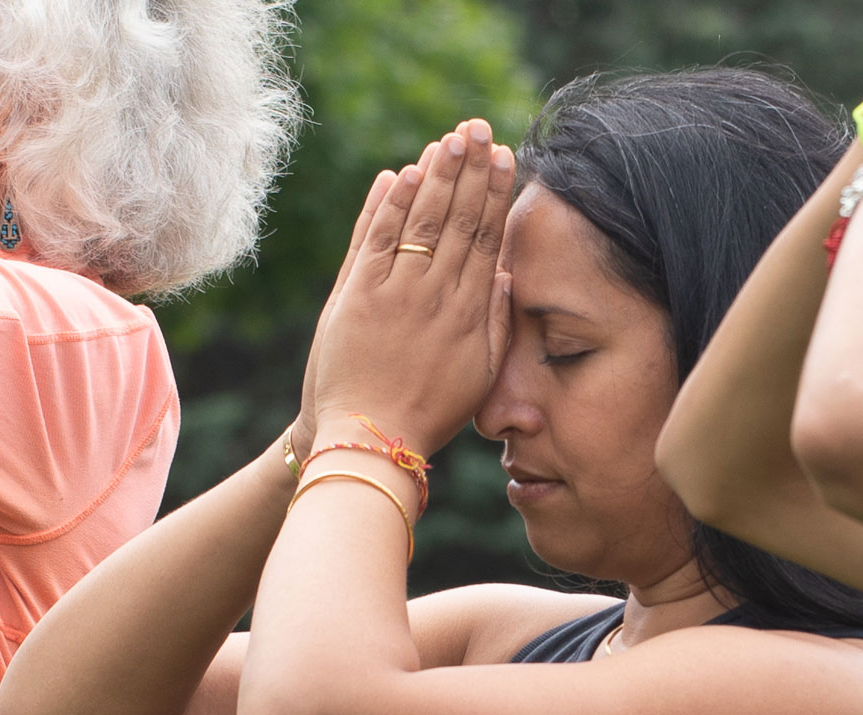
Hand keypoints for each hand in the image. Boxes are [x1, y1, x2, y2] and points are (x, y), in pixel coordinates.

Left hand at [297, 119, 516, 456]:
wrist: (368, 436)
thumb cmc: (428, 409)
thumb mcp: (479, 372)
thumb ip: (497, 321)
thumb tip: (506, 272)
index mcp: (470, 315)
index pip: (486, 239)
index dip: (495, 194)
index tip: (504, 157)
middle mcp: (436, 297)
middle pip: (458, 220)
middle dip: (470, 170)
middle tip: (479, 129)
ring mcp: (395, 294)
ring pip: (421, 222)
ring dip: (437, 176)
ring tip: (450, 139)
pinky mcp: (356, 296)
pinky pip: (377, 239)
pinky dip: (390, 204)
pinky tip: (407, 172)